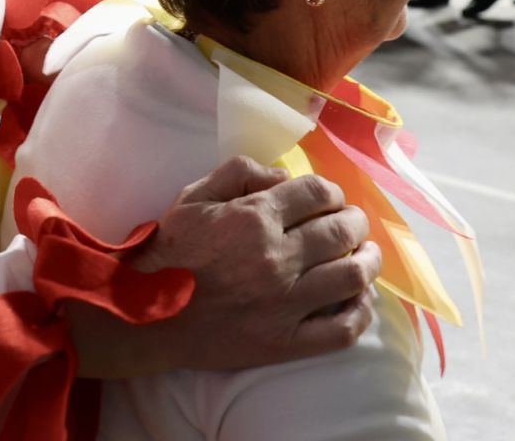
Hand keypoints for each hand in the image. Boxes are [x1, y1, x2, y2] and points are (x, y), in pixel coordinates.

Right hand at [70, 158, 379, 377]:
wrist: (146, 316)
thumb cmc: (169, 253)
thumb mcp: (193, 197)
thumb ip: (239, 173)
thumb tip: (285, 177)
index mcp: (253, 218)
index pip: (317, 194)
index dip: (332, 192)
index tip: (331, 199)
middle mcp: (276, 258)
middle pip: (342, 231)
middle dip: (355, 222)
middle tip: (353, 224)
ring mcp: (284, 304)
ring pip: (351, 277)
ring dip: (368, 261)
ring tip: (366, 256)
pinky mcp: (286, 342)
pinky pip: (342, 328)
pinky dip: (361, 310)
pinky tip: (360, 298)